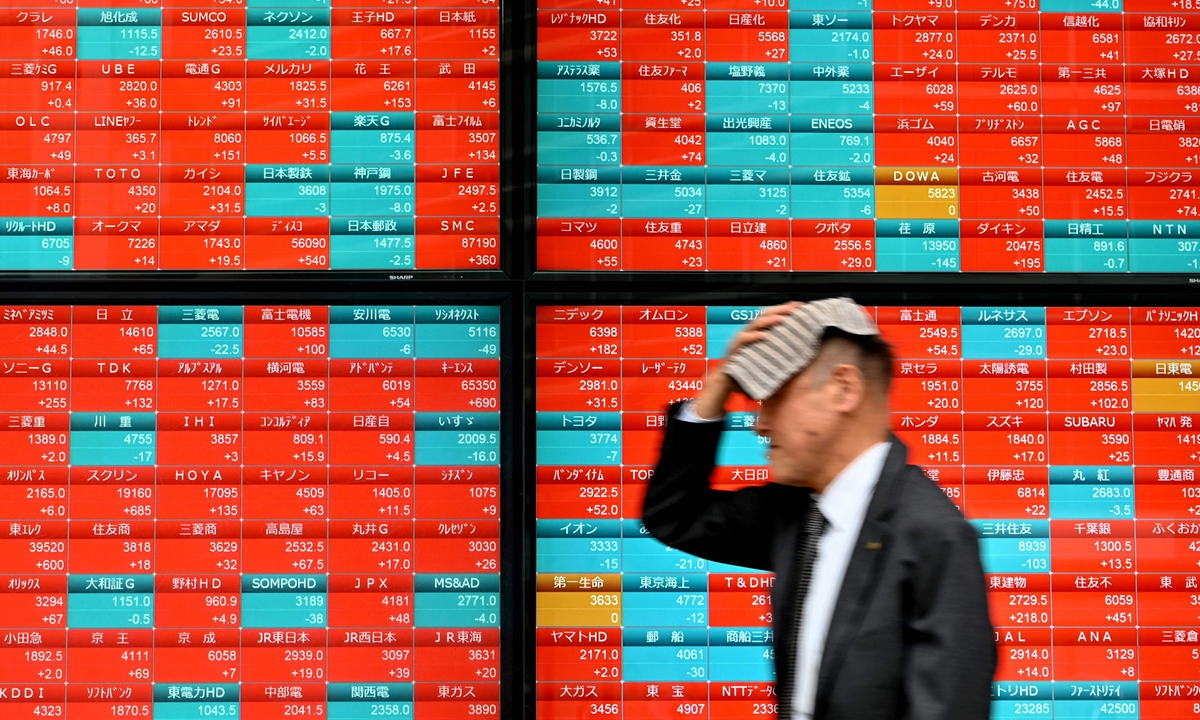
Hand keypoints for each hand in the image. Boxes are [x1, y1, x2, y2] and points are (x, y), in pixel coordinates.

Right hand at [692, 301, 802, 418]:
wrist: (726, 383)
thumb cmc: (748, 370)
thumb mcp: (766, 357)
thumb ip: (777, 350)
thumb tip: (800, 348)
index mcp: (756, 332)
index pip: (771, 315)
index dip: (785, 309)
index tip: (800, 306)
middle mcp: (748, 332)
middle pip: (764, 315)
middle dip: (780, 310)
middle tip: (795, 308)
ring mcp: (740, 340)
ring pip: (754, 324)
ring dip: (769, 321)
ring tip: (782, 319)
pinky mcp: (734, 350)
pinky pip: (742, 340)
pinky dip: (753, 337)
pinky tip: (763, 336)